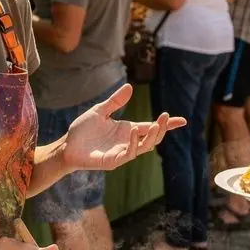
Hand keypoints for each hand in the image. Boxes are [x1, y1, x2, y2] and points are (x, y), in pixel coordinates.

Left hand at [61, 83, 183, 172]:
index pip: (151, 127)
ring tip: (156, 125)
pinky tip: (132, 132)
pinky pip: (128, 154)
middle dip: (162, 129)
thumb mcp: (100, 111)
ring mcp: (122, 152)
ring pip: (144, 147)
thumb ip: (115, 101)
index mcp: (127, 130)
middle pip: (152, 137)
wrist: (67, 146)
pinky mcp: (113, 161)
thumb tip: (130, 87)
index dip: (166, 124)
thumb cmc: (82, 130)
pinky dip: (133, 144)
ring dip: (151, 137)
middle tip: (167, 117)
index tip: (182, 120)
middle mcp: (128, 141)